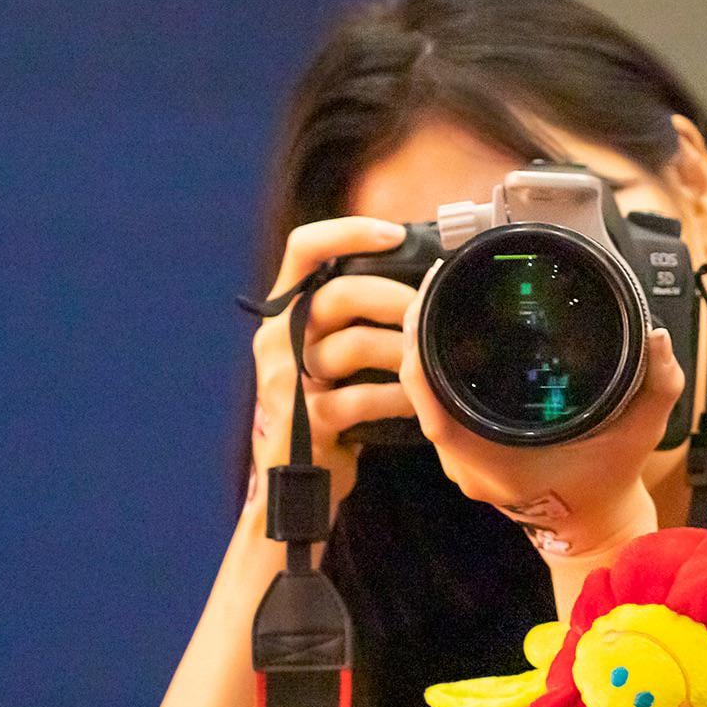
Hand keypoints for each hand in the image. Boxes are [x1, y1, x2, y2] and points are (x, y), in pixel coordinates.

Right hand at [247, 215, 416, 522]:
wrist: (297, 474)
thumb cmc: (327, 404)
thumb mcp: (331, 352)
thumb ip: (356, 316)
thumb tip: (423, 278)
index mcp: (285, 310)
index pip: (304, 248)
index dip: (348, 232)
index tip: (395, 234)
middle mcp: (276, 337)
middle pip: (338, 294)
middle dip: (395, 299)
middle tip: (428, 312)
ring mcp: (286, 379)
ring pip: (353, 346)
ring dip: (403, 353)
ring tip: (429, 363)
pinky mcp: (305, 419)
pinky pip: (360, 398)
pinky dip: (397, 399)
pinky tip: (416, 403)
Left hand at [398, 294, 684, 558]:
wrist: (594, 526)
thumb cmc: (610, 481)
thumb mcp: (643, 432)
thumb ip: (658, 383)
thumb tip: (656, 336)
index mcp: (498, 462)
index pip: (436, 410)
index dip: (420, 359)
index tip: (430, 305)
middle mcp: (469, 467)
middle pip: (420, 395)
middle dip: (419, 337)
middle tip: (436, 283)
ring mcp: (461, 465)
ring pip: (424, 401)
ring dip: (424, 352)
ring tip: (438, 298)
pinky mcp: (463, 457)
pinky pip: (435, 408)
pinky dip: (436, 373)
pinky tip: (446, 335)